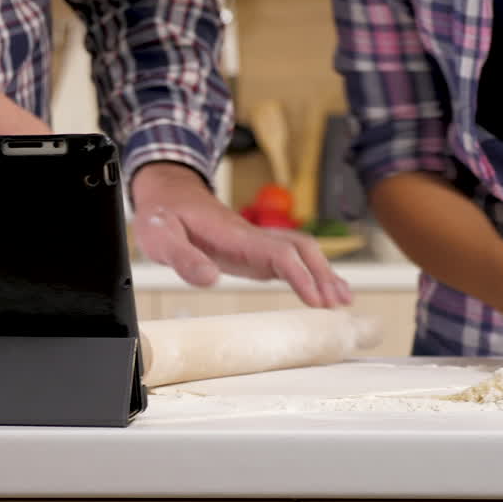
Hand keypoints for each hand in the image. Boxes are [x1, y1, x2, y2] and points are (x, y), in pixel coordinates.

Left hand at [130, 162, 351, 307]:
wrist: (167, 195)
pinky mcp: (251, 250)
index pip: (278, 253)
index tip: (316, 301)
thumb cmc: (162, 215)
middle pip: (300, 249)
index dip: (300, 276)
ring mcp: (254, 242)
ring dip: (322, 273)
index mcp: (233, 234)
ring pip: (299, 251)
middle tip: (338, 306)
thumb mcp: (160, 237)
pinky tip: (319, 291)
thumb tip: (210, 279)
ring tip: (342, 301)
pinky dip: (308, 274)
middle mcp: (251, 236)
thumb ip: (182, 258)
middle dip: (322, 275)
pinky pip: (287, 259)